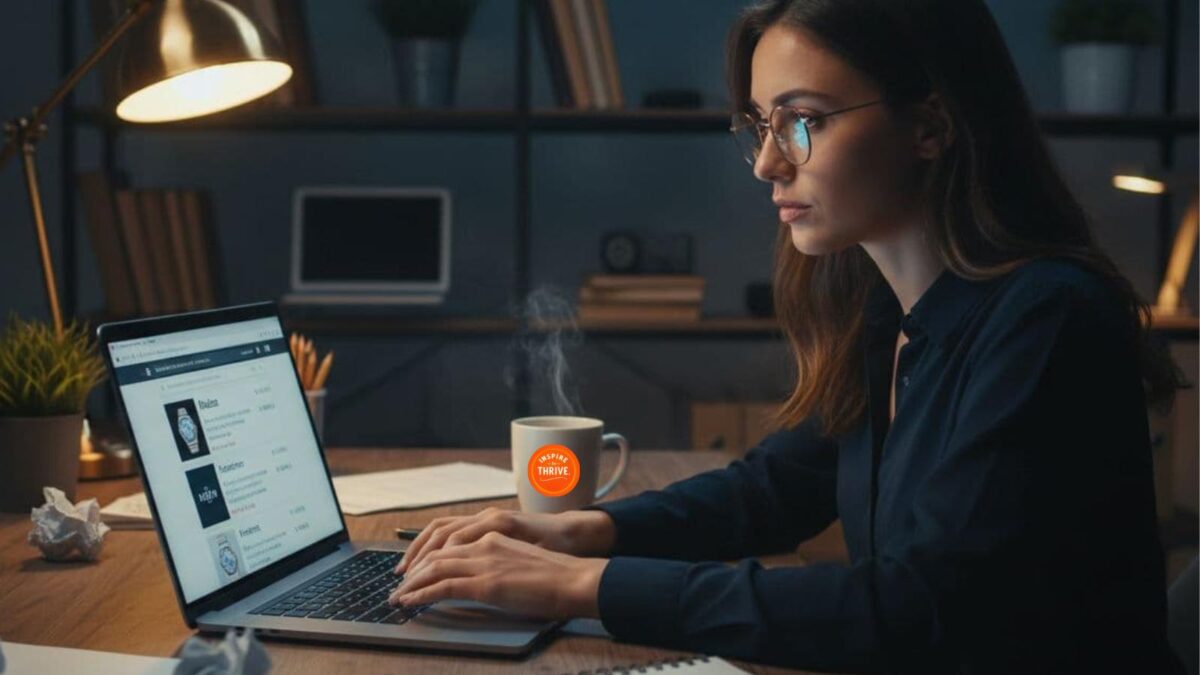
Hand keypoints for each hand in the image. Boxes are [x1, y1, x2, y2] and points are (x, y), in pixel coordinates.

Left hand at [388, 531, 607, 619]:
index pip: (448, 540)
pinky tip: (411, 602)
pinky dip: (422, 595)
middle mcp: (485, 543)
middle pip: (436, 552)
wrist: (576, 579)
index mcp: (493, 534)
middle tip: (399, 585)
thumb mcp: (521, 561)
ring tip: (398, 596)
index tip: (414, 569)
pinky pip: (444, 587)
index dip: (426, 555)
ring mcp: (485, 562)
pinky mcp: (487, 583)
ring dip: (412, 583)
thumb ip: (498, 564)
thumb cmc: (556, 576)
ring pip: (435, 567)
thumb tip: (481, 581)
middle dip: (413, 569)